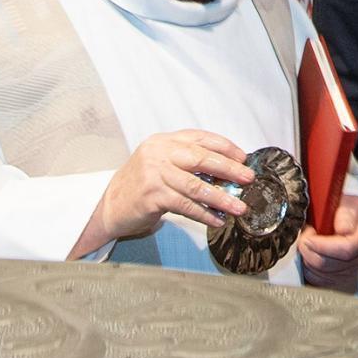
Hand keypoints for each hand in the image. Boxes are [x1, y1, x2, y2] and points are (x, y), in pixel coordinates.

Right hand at [70, 130, 253, 258]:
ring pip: (197, 185)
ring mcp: (154, 174)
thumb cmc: (142, 185)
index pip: (201, 138)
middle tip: (248, 179)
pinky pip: (186, 205)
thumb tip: (228, 169)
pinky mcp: (152, 196)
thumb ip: (188, 161)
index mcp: (164, 141)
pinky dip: (205, 214)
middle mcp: (159, 153)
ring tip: (239, 206)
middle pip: (202, 158)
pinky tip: (218, 219)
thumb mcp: (162, 163)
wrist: (110, 205)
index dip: (226, 147)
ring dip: (222, 198)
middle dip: (229, 169)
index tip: (243, 158)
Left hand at [298, 195, 357, 293]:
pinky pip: (319, 281)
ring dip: (307, 259)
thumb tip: (342, 230)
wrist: (349, 219)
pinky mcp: (340, 280)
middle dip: (309, 251)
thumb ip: (345, 214)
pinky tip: (310, 255)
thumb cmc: (347, 212)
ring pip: (321, 274)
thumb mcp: (348, 203)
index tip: (309, 236)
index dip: (323, 246)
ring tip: (308, 244)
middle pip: (330, 264)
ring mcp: (351, 270)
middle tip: (305, 236)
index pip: (346, 249)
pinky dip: (309, 269)